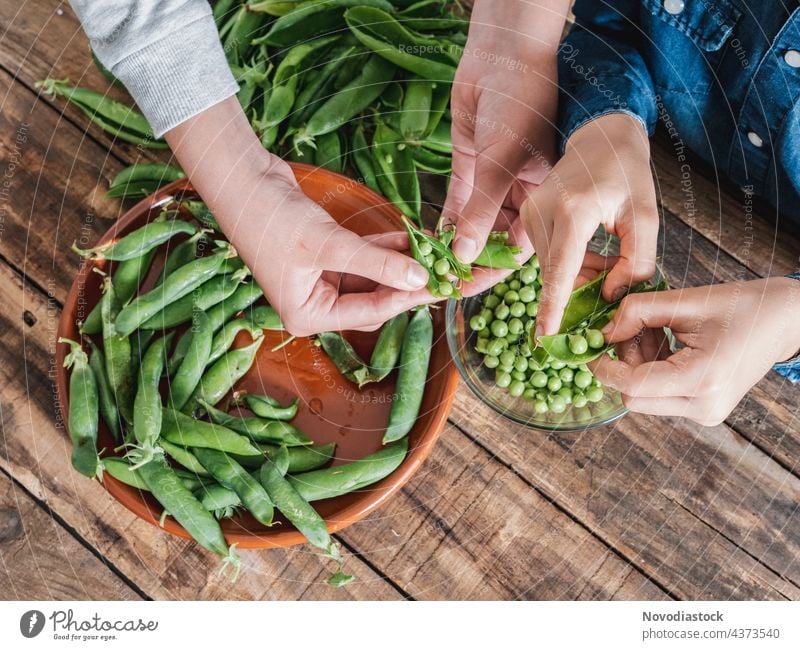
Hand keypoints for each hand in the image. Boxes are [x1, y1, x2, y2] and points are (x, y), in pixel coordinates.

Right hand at [165, 97, 429, 335]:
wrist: (241, 179)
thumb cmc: (271, 218)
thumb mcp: (328, 244)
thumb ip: (376, 262)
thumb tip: (419, 279)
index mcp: (307, 315)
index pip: (369, 312)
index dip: (407, 297)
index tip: (442, 286)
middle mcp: (314, 304)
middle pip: (373, 300)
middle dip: (405, 283)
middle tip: (444, 272)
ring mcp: (320, 281)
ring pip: (371, 278)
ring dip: (398, 264)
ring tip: (433, 252)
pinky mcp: (326, 257)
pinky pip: (363, 258)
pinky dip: (383, 249)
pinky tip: (410, 239)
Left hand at [444, 0, 568, 263]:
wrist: (502, 54)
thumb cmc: (519, 103)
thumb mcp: (501, 163)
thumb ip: (482, 211)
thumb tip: (465, 254)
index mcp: (545, 193)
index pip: (523, 243)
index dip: (499, 268)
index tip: (474, 288)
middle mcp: (521, 190)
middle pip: (497, 237)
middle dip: (473, 260)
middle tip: (447, 283)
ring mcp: (495, 179)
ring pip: (476, 222)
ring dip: (456, 242)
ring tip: (434, 266)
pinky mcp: (472, 164)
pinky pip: (460, 201)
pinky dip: (447, 219)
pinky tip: (431, 239)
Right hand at [520, 112, 658, 338]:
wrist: (601, 138)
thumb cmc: (627, 173)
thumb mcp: (645, 217)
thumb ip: (636, 262)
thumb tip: (610, 295)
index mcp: (573, 210)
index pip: (561, 269)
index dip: (553, 307)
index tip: (545, 336)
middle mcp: (542, 211)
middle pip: (557, 272)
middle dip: (583, 287)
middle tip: (614, 282)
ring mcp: (530, 213)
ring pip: (551, 267)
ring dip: (578, 274)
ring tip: (606, 259)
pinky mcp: (527, 216)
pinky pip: (547, 256)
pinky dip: (569, 263)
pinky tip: (590, 251)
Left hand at [590, 278, 799, 425]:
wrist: (788, 321)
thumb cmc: (744, 305)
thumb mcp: (686, 300)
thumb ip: (638, 312)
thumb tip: (602, 330)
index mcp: (702, 379)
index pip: (632, 386)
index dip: (605, 367)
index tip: (591, 346)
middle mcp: (703, 406)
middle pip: (633, 397)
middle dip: (622, 363)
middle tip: (631, 328)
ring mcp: (705, 412)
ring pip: (644, 398)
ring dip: (637, 365)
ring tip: (656, 330)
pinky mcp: (703, 410)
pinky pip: (659, 395)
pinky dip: (652, 369)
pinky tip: (665, 342)